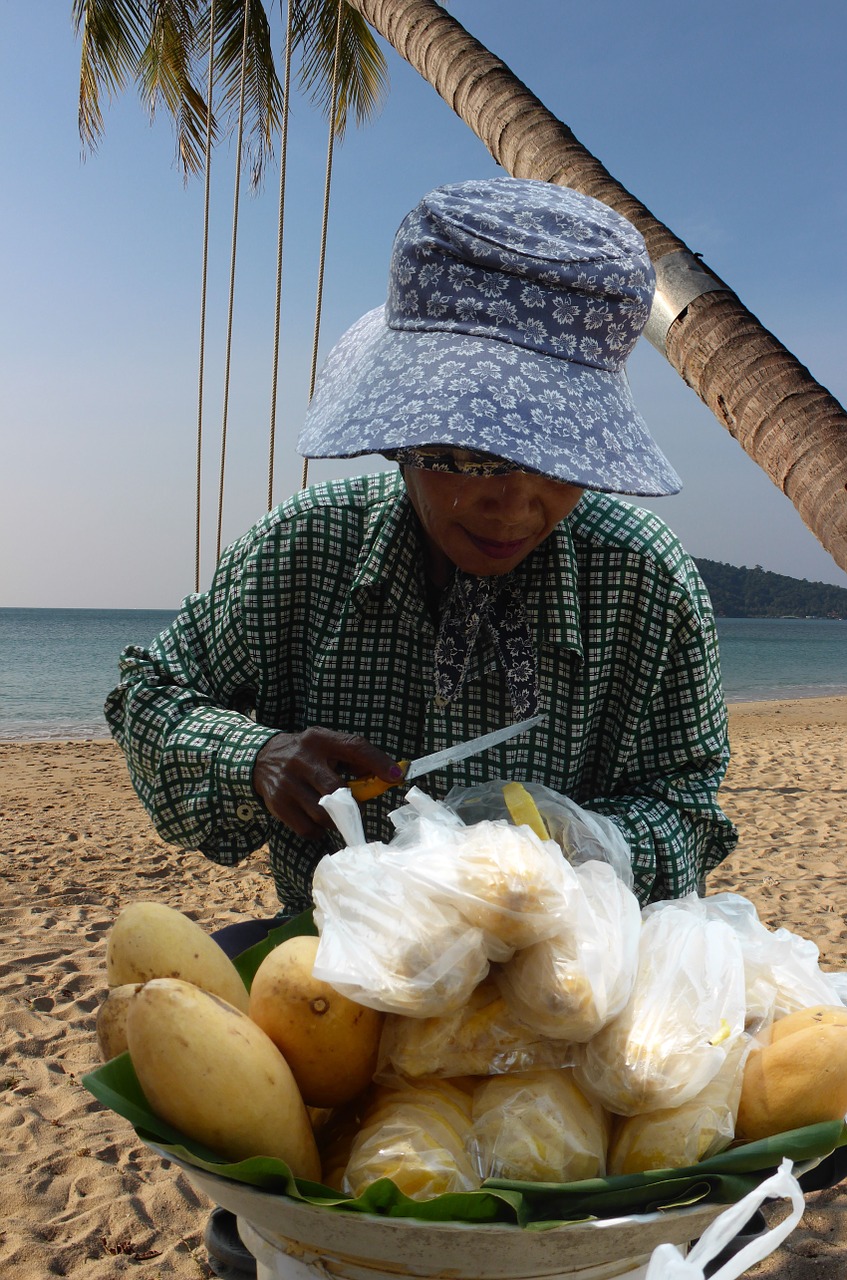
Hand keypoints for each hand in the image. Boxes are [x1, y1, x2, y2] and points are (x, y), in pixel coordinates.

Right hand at [252, 727, 403, 838]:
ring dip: (335, 820)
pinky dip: (318, 831)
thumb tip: (389, 775)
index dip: (378, 762)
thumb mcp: (326, 744)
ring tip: (334, 814)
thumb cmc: (306, 753)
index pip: (354, 747)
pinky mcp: (278, 803)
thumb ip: (354, 757)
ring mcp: (287, 782)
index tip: (396, 777)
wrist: (261, 757)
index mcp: (319, 740)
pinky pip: (306, 828)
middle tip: (356, 808)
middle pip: (336, 789)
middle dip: (352, 804)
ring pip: (322, 814)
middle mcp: (302, 759)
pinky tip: (317, 821)